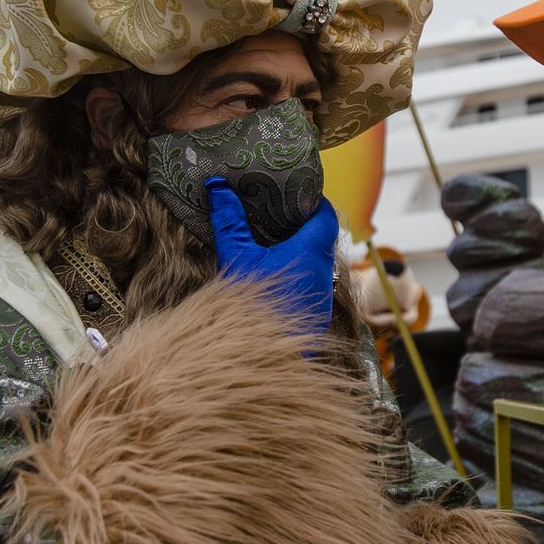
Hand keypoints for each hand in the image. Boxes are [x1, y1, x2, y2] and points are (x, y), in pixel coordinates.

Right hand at [205, 177, 337, 339]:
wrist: (265, 357)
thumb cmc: (254, 305)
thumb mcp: (237, 258)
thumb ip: (229, 222)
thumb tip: (217, 186)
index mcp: (310, 250)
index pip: (325, 215)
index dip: (315, 200)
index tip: (297, 190)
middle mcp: (322, 270)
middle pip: (322, 235)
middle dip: (305, 220)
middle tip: (281, 207)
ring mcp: (322, 292)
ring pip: (318, 259)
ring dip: (301, 246)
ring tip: (277, 233)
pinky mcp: (316, 311)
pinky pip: (312, 280)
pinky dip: (299, 269)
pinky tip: (277, 268)